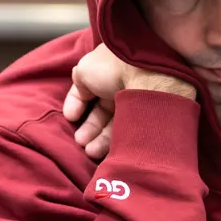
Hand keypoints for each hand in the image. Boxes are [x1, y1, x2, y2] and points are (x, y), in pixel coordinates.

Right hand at [62, 44, 194, 158]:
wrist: (149, 74)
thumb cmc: (112, 68)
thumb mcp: (85, 71)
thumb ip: (78, 85)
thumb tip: (77, 103)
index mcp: (109, 74)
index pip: (90, 94)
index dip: (77, 107)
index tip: (70, 119)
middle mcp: (125, 89)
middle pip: (103, 113)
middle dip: (89, 130)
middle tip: (80, 142)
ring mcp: (139, 105)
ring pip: (117, 126)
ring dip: (101, 140)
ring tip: (91, 152)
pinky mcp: (149, 120)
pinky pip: (131, 133)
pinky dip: (118, 143)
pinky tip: (108, 152)